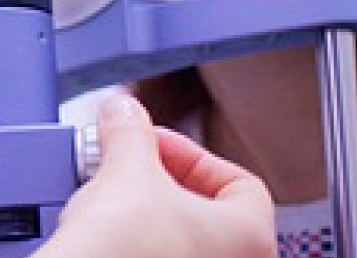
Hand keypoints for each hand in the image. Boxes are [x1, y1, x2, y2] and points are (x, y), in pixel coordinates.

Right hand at [32, 95, 275, 257]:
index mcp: (251, 236)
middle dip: (161, 181)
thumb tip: (123, 112)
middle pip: (206, 209)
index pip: (238, 181)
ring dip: (145, 212)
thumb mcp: (126, 171)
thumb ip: (130, 132)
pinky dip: (136, 242)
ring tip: (109, 200)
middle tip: (127, 167)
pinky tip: (105, 234)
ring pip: (179, 237)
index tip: (152, 145)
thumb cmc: (126, 249)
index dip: (190, 154)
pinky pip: (158, 256)